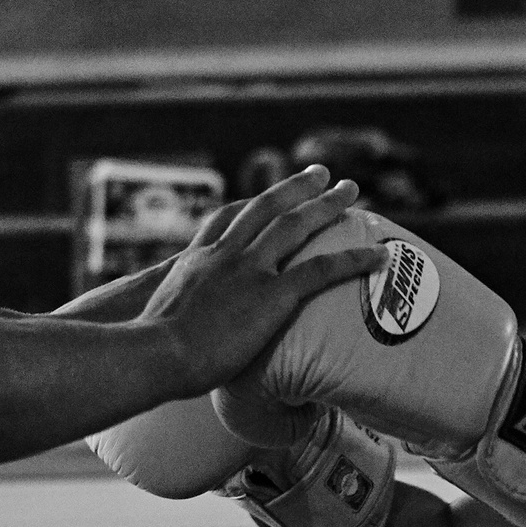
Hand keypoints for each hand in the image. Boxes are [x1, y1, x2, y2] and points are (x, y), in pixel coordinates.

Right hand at [133, 167, 382, 394]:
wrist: (153, 353)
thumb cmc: (146, 353)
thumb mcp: (154, 324)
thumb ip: (170, 322)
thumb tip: (170, 342)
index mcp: (195, 261)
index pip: (226, 219)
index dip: (251, 203)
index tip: (268, 193)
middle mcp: (223, 255)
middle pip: (265, 208)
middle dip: (295, 188)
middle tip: (321, 173)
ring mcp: (248, 271)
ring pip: (295, 226)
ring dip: (326, 205)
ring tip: (351, 191)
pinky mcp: (271, 295)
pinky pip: (321, 271)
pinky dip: (353, 259)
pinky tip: (379, 255)